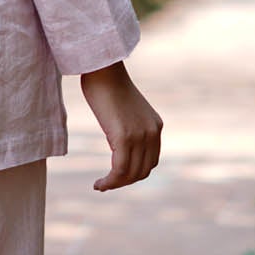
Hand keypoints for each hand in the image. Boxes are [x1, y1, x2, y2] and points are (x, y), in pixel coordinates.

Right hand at [79, 61, 162, 191]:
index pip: (150, 161)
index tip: (116, 176)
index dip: (133, 174)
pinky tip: (98, 184)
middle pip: (142, 171)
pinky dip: (110, 181)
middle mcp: (152, 133)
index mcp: (155, 126)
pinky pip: (119, 169)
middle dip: (124, 182)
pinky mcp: (124, 137)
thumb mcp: (125, 109)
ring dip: (115, 184)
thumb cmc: (106, 85)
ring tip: (101, 185)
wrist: (102, 69)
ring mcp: (140, 136)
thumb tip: (119, 140)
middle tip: (106, 184)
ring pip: (131, 173)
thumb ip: (128, 125)